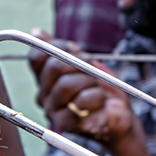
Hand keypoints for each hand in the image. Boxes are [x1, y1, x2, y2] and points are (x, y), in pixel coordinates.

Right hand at [31, 31, 142, 154]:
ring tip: (97, 88)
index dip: (58, 47)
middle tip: (92, 71)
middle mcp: (43, 96)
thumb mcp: (82, 64)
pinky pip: (81, 100)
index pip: (37, 57)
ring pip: (66, 84)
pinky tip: (100, 101)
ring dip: (89, 81)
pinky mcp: (67, 123)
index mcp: (44, 80)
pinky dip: (97, 96)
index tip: (75, 50)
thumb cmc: (101, 90)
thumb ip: (62, 50)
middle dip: (79, 63)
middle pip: (53, 67)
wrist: (119, 116)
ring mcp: (53, 111)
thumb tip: (35, 32)